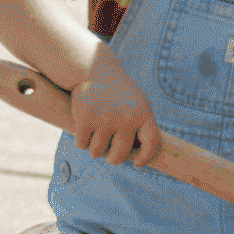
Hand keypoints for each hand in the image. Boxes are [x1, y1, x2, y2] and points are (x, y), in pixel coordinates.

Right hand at [68, 49, 161, 166]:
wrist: (93, 70)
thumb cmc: (117, 94)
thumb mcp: (136, 105)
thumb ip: (141, 129)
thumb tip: (140, 160)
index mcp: (143, 114)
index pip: (152, 143)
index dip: (146, 157)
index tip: (137, 163)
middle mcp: (126, 118)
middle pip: (119, 156)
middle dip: (112, 158)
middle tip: (108, 155)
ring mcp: (105, 118)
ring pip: (97, 152)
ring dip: (94, 148)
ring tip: (95, 134)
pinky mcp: (85, 118)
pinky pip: (82, 144)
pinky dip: (81, 141)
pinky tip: (83, 128)